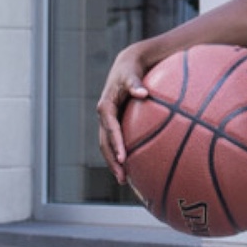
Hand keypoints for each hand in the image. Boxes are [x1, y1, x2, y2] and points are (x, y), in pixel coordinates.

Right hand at [95, 47, 153, 180]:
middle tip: (122, 177)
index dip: (115, 143)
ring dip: (113, 163)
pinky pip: (114, 142)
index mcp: (105, 107)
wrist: (125, 66)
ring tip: (124, 180)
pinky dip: (119, 155)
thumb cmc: (130, 70)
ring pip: (106, 146)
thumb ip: (135, 83)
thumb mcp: (132, 74)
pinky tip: (130, 167)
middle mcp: (104, 116)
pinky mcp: (114, 124)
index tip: (123, 158)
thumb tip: (143, 93)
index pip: (109, 128)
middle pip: (104, 143)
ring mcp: (107, 122)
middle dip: (111, 161)